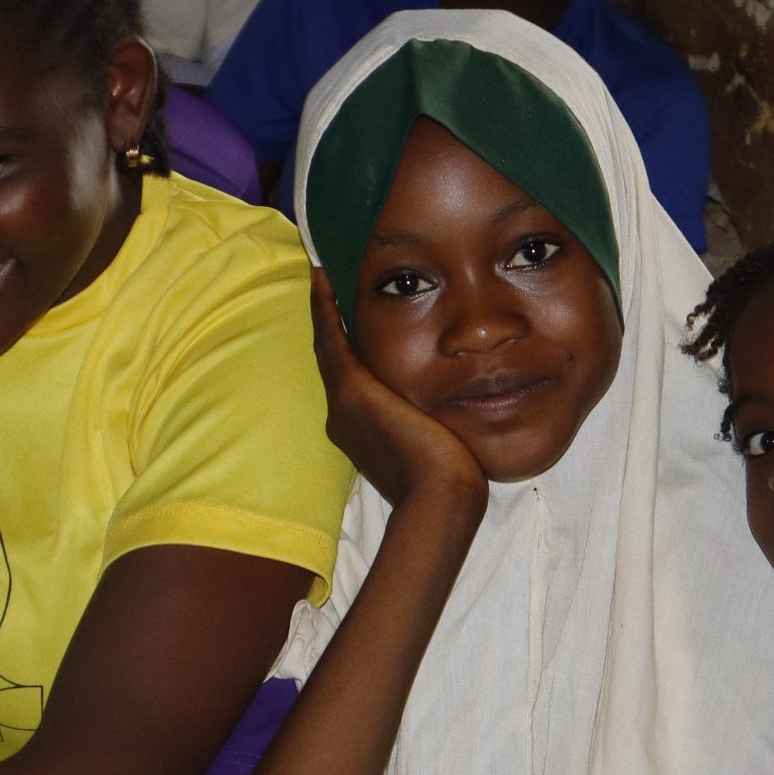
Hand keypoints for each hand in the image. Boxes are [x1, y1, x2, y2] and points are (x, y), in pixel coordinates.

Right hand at [310, 269, 485, 511]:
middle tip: (322, 286)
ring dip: (324, 311)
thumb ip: (435, 423)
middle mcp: (343, 415)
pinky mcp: (352, 390)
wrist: (438, 498)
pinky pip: (331, 337)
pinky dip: (324, 308)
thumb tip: (454, 418)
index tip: (345, 322)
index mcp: (361, 429)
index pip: (352, 378)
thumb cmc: (449, 479)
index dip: (346, 349)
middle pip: (334, 360)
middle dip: (329, 326)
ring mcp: (343, 403)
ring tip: (319, 276)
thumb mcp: (439, 443)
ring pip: (328, 346)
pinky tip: (321, 277)